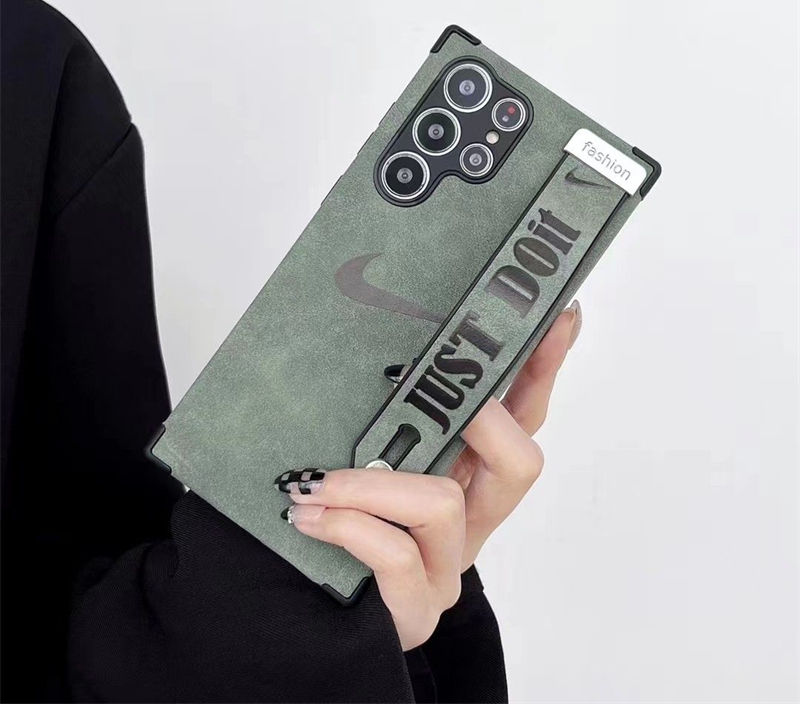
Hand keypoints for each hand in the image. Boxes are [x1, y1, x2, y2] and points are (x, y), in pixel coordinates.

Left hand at [275, 301, 581, 649]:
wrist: (312, 612)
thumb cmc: (345, 518)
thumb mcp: (371, 454)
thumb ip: (389, 418)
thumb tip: (382, 352)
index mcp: (470, 476)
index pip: (524, 416)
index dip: (543, 369)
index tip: (559, 316)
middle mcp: (473, 519)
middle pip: (520, 462)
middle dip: (471, 419)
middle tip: (411, 386)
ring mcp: (449, 566)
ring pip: (442, 504)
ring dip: (373, 483)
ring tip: (317, 482)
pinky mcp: (418, 607)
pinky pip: (395, 552)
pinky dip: (349, 525)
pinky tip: (308, 517)